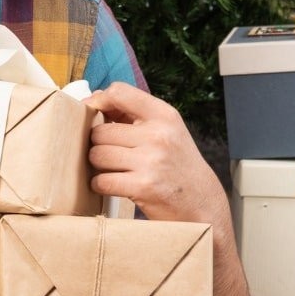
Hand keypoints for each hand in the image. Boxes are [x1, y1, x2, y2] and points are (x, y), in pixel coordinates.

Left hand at [84, 81, 225, 223]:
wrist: (202, 203)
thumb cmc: (177, 165)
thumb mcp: (166, 131)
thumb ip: (133, 114)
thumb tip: (95, 99)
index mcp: (164, 115)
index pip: (119, 92)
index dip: (98, 101)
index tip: (92, 113)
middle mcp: (159, 134)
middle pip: (100, 131)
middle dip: (99, 145)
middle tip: (113, 155)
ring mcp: (151, 161)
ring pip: (97, 155)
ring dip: (98, 166)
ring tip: (114, 170)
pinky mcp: (143, 187)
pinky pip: (100, 181)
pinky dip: (100, 185)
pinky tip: (113, 185)